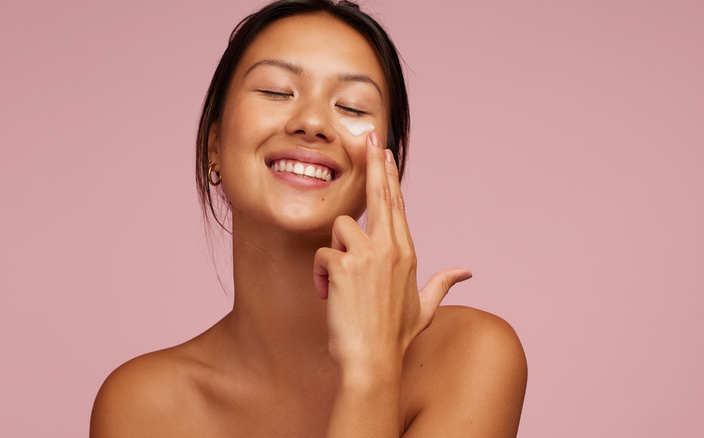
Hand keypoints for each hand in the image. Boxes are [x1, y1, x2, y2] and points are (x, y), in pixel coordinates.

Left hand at [313, 132, 471, 372]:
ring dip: (334, 252)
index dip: (390, 176)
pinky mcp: (343, 264)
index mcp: (408, 253)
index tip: (385, 153)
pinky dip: (320, 275)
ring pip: (342, 227)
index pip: (397, 205)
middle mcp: (391, 248)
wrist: (373, 360)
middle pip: (381, 195)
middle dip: (374, 163)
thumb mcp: (424, 308)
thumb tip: (466, 271)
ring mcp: (368, 254)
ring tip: (338, 283)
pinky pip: (322, 254)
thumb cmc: (395, 336)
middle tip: (368, 136)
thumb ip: (443, 283)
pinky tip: (327, 294)